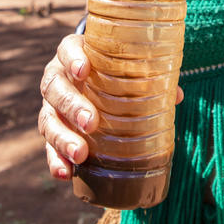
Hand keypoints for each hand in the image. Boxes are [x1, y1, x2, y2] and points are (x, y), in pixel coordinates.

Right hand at [38, 32, 185, 180]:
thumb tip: (176, 95)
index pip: (67, 49)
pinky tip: (65, 174)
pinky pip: (48, 146)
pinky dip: (55, 160)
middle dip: (72, 106)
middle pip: (55, 88)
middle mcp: (57, 78)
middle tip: (91, 123)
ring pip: (47, 119)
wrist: (89, 78)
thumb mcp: (125, 67)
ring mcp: (51, 105)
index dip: (72, 58)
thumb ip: (148, 77)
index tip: (84, 70)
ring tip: (80, 155)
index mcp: (74, 55)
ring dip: (62, 138)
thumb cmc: (111, 70)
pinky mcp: (52, 129)